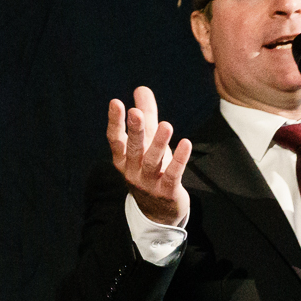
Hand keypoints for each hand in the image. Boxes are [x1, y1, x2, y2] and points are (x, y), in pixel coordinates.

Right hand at [107, 85, 190, 226]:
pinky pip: (172, 175)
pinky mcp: (166, 192)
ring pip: (152, 162)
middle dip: (135, 130)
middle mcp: (132, 171)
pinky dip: (178, 160)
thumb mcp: (147, 143)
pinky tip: (185, 144)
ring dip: (159, 143)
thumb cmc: (151, 170)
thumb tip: (141, 88)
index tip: (116, 102)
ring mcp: (148, 183)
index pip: (116, 139)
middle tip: (136, 112)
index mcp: (123, 159)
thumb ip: (146, 115)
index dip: (115, 121)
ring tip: (166, 125)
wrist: (159, 212)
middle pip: (133, 149)